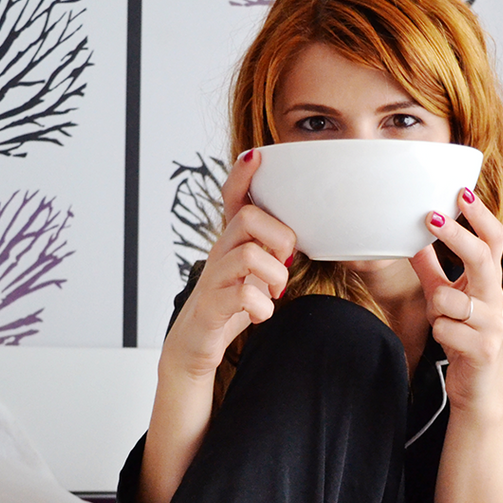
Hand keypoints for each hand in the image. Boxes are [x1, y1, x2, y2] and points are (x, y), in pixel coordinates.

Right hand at [165, 149, 295, 377]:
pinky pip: (242, 294)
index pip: (232, 198)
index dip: (243, 176)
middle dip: (280, 236)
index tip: (256, 155)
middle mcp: (219, 254)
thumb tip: (307, 238)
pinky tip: (261, 314)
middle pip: (247, 218)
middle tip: (287, 262)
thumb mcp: (256, 274)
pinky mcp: (211, 307)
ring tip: (276, 294)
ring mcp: (213, 279)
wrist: (196, 346)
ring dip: (275, 275)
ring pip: (248, 254)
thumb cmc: (231, 307)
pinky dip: (262, 307)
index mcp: (232, 243)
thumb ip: (274, 253)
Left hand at [409, 187, 502, 413]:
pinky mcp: (483, 349)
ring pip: (452, 300)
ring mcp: (492, 324)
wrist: (479, 386)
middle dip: (457, 236)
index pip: (493, 241)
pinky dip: (438, 332)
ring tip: (439, 319)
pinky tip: (446, 341)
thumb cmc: (463, 337)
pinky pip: (446, 330)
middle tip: (432, 217)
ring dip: (436, 307)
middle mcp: (495, 299)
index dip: (480, 216)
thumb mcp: (444, 298)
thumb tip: (413, 240)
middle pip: (483, 259)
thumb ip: (433, 271)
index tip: (462, 192)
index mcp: (488, 283)